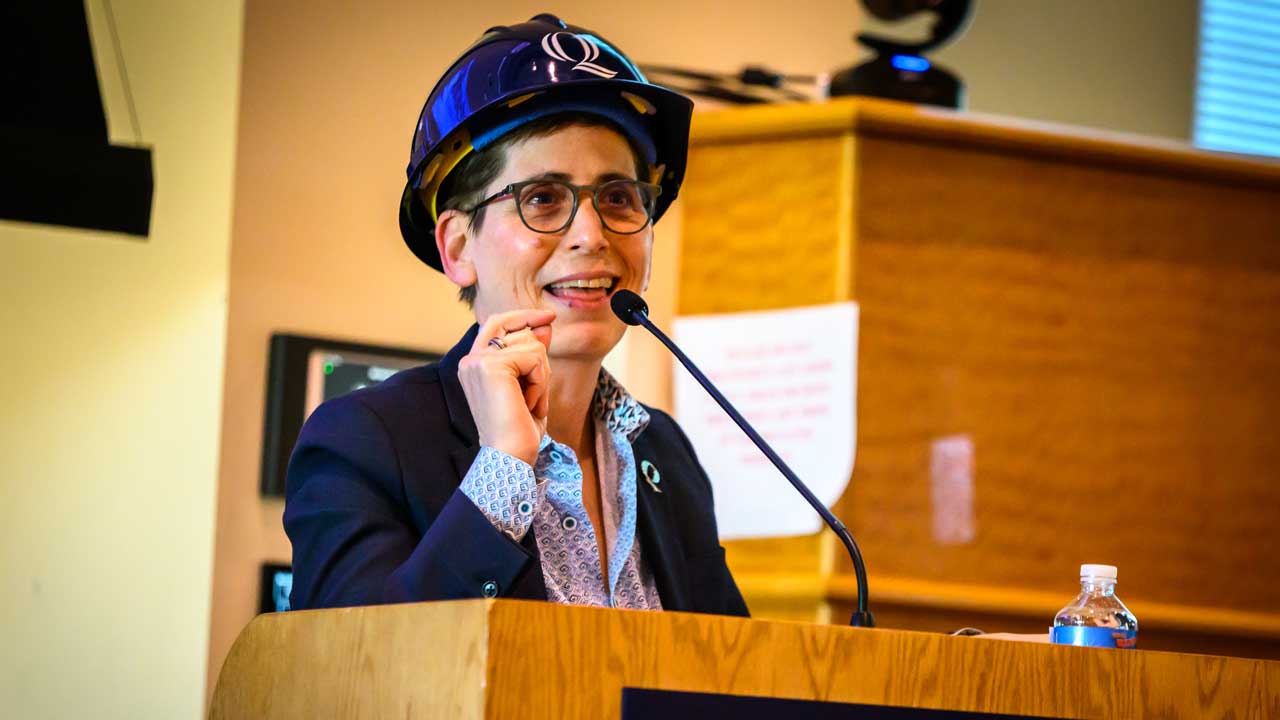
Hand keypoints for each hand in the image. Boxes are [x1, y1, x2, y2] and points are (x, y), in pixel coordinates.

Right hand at [458, 309, 555, 465]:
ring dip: (541, 377)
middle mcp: (470, 359)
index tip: (549, 317)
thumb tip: (544, 323)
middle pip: (522, 333)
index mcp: (474, 363)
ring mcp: (478, 360)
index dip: (524, 316)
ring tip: (528, 403)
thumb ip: (533, 352)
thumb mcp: (531, 384)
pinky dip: (540, 383)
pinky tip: (528, 404)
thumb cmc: (519, 428)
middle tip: (533, 396)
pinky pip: (534, 358)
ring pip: (532, 345)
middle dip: (539, 363)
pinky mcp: (490, 365)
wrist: (510, 456)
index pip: (497, 322)